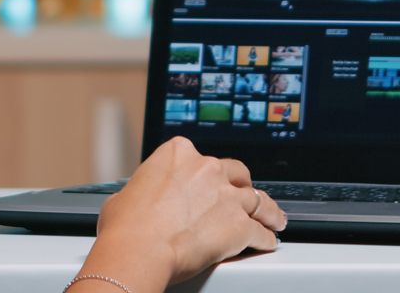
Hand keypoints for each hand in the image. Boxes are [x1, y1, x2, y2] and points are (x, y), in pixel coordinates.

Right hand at [79, 137, 285, 290]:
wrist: (139, 246)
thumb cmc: (128, 223)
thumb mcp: (128, 191)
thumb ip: (146, 187)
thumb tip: (141, 198)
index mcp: (179, 152)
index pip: (201, 158)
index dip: (205, 174)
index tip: (206, 184)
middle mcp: (206, 168)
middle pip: (236, 173)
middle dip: (239, 185)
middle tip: (240, 196)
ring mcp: (226, 195)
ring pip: (257, 199)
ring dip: (266, 210)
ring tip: (272, 218)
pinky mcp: (239, 225)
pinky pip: (260, 231)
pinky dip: (266, 238)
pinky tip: (267, 241)